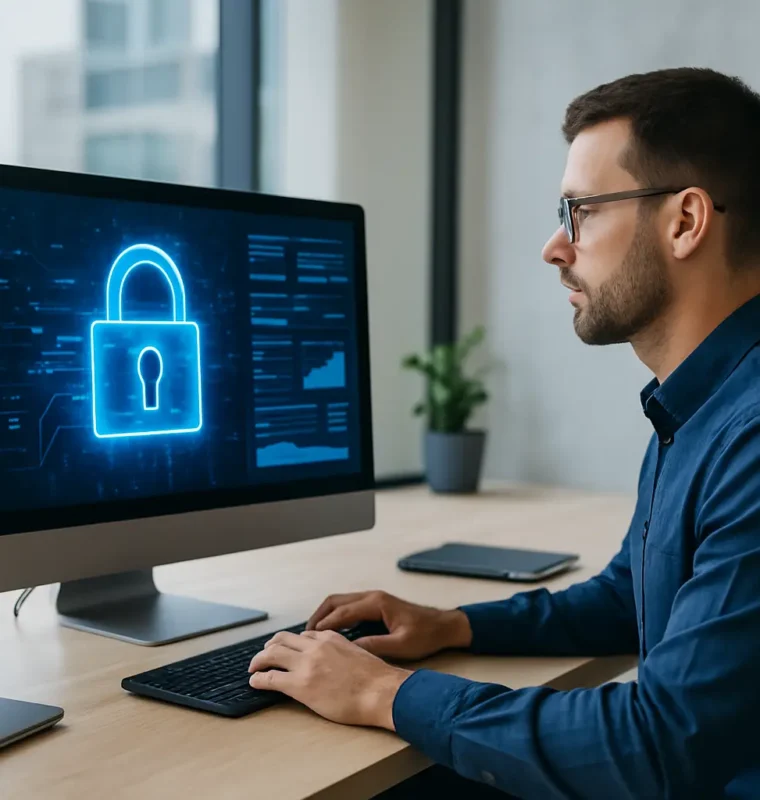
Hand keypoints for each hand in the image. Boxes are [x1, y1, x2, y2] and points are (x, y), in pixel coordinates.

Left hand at [248, 629, 411, 728]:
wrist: (381, 692)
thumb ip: (342, 651)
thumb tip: (338, 660)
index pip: (304, 635)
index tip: (288, 649)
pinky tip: (255, 682)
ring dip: (259, 659)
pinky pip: (271, 678)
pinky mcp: (300, 685)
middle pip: (282, 639)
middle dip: (270, 646)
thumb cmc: (376, 679)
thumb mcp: (358, 653)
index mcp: (330, 638)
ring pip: (272, 653)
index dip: (292, 643)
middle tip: (264, 655)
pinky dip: (259, 678)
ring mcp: (306, 664)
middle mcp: (315, 646)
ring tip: (254, 667)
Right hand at [306, 590, 472, 660]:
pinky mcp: (375, 605)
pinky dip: (335, 617)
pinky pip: (348, 607)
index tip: (308, 638)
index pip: (342, 611)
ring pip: (340, 602)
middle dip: (318, 616)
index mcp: (376, 603)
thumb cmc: (426, 635)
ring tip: (312, 635)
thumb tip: (349, 651)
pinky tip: (330, 633)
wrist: (444, 626)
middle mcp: (372, 597)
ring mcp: (373, 599)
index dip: (324, 625)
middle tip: (304, 635)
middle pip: (335, 601)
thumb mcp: (401, 645)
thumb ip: (375, 646)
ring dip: (325, 616)